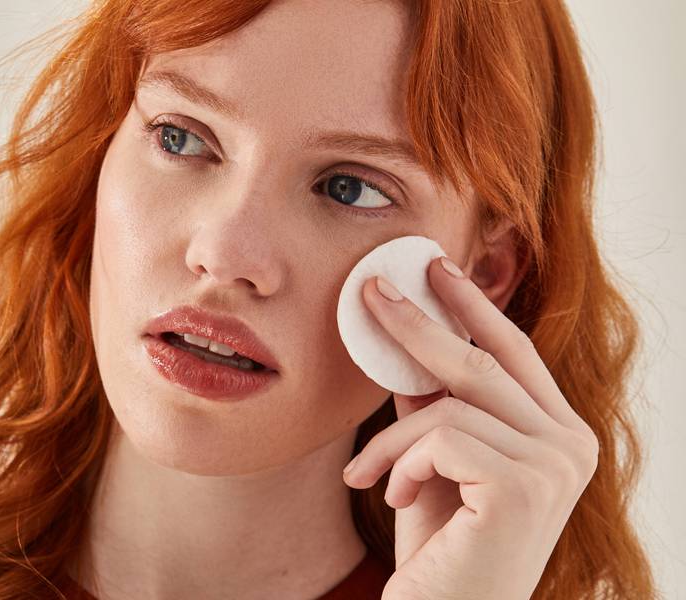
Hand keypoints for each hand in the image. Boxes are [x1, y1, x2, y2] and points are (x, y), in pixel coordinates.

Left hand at [343, 256, 598, 599]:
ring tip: (364, 475)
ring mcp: (555, 466)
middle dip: (420, 323)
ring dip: (391, 440)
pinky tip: (395, 499)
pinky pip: (440, 439)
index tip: (434, 266)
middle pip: (483, 363)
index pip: (514, 352)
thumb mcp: (433, 459)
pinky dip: (400, 465)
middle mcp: (572, 445)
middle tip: (372, 290)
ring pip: (450, 406)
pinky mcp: (524, 488)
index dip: (473, 305)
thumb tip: (401, 334)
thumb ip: (430, 401)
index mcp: (558, 433)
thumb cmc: (441, 543)